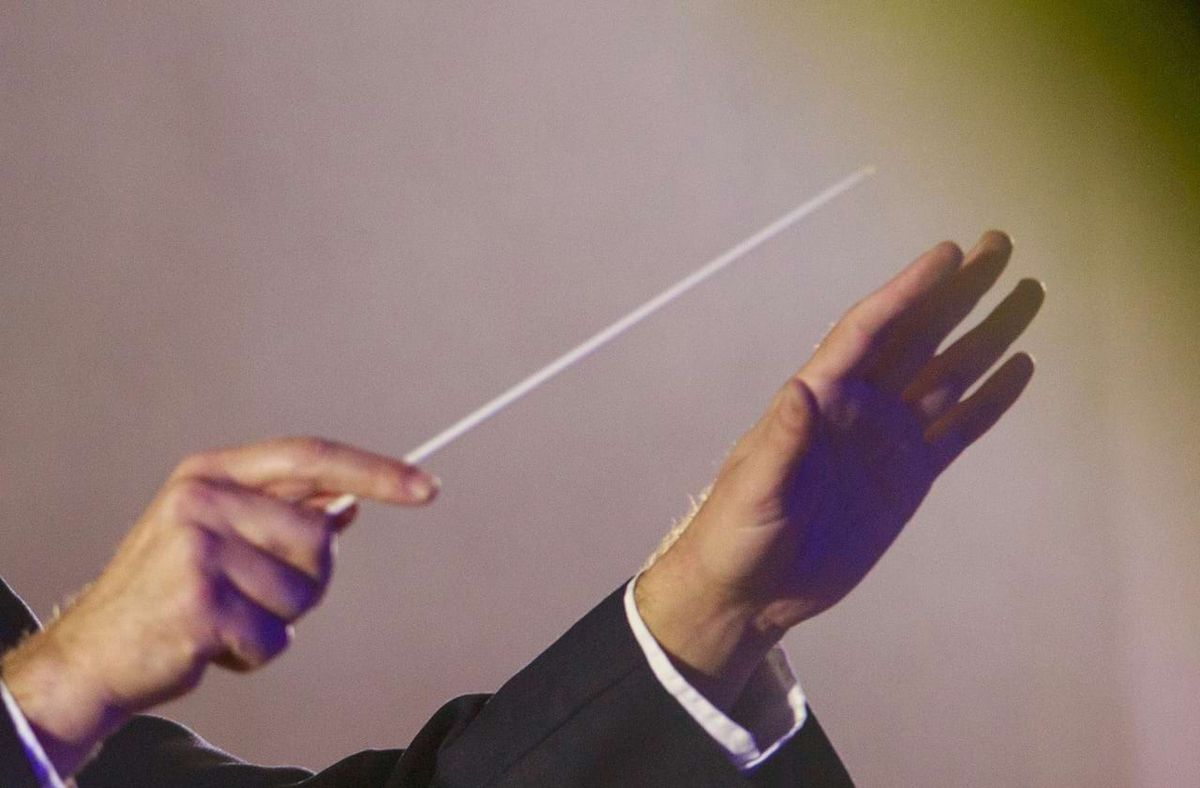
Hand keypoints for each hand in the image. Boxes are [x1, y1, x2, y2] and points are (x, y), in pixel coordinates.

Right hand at [1, 437, 437, 775]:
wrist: (97, 650)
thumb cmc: (169, 589)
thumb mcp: (218, 532)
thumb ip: (282, 512)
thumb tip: (347, 502)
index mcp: (212, 473)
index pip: (312, 458)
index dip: (375, 472)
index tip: (426, 487)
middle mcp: (202, 500)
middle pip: (319, 536)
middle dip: (305, 578)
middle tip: (251, 591)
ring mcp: (197, 550)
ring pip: (304, 591)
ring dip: (278, 619)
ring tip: (227, 615)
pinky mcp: (199, 605)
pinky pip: (275, 637)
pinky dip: (256, 652)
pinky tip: (215, 642)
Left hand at [637, 232, 1043, 706]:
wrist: (752, 590)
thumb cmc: (737, 531)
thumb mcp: (753, 487)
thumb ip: (781, 441)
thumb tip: (802, 389)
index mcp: (819, 396)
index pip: (870, 329)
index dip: (908, 290)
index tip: (950, 254)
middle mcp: (859, 406)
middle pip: (918, 337)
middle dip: (958, 294)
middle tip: (1000, 245)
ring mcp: (887, 439)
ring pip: (947, 375)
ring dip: (985, 336)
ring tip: (1028, 295)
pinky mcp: (908, 476)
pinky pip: (957, 429)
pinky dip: (989, 400)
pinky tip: (1018, 369)